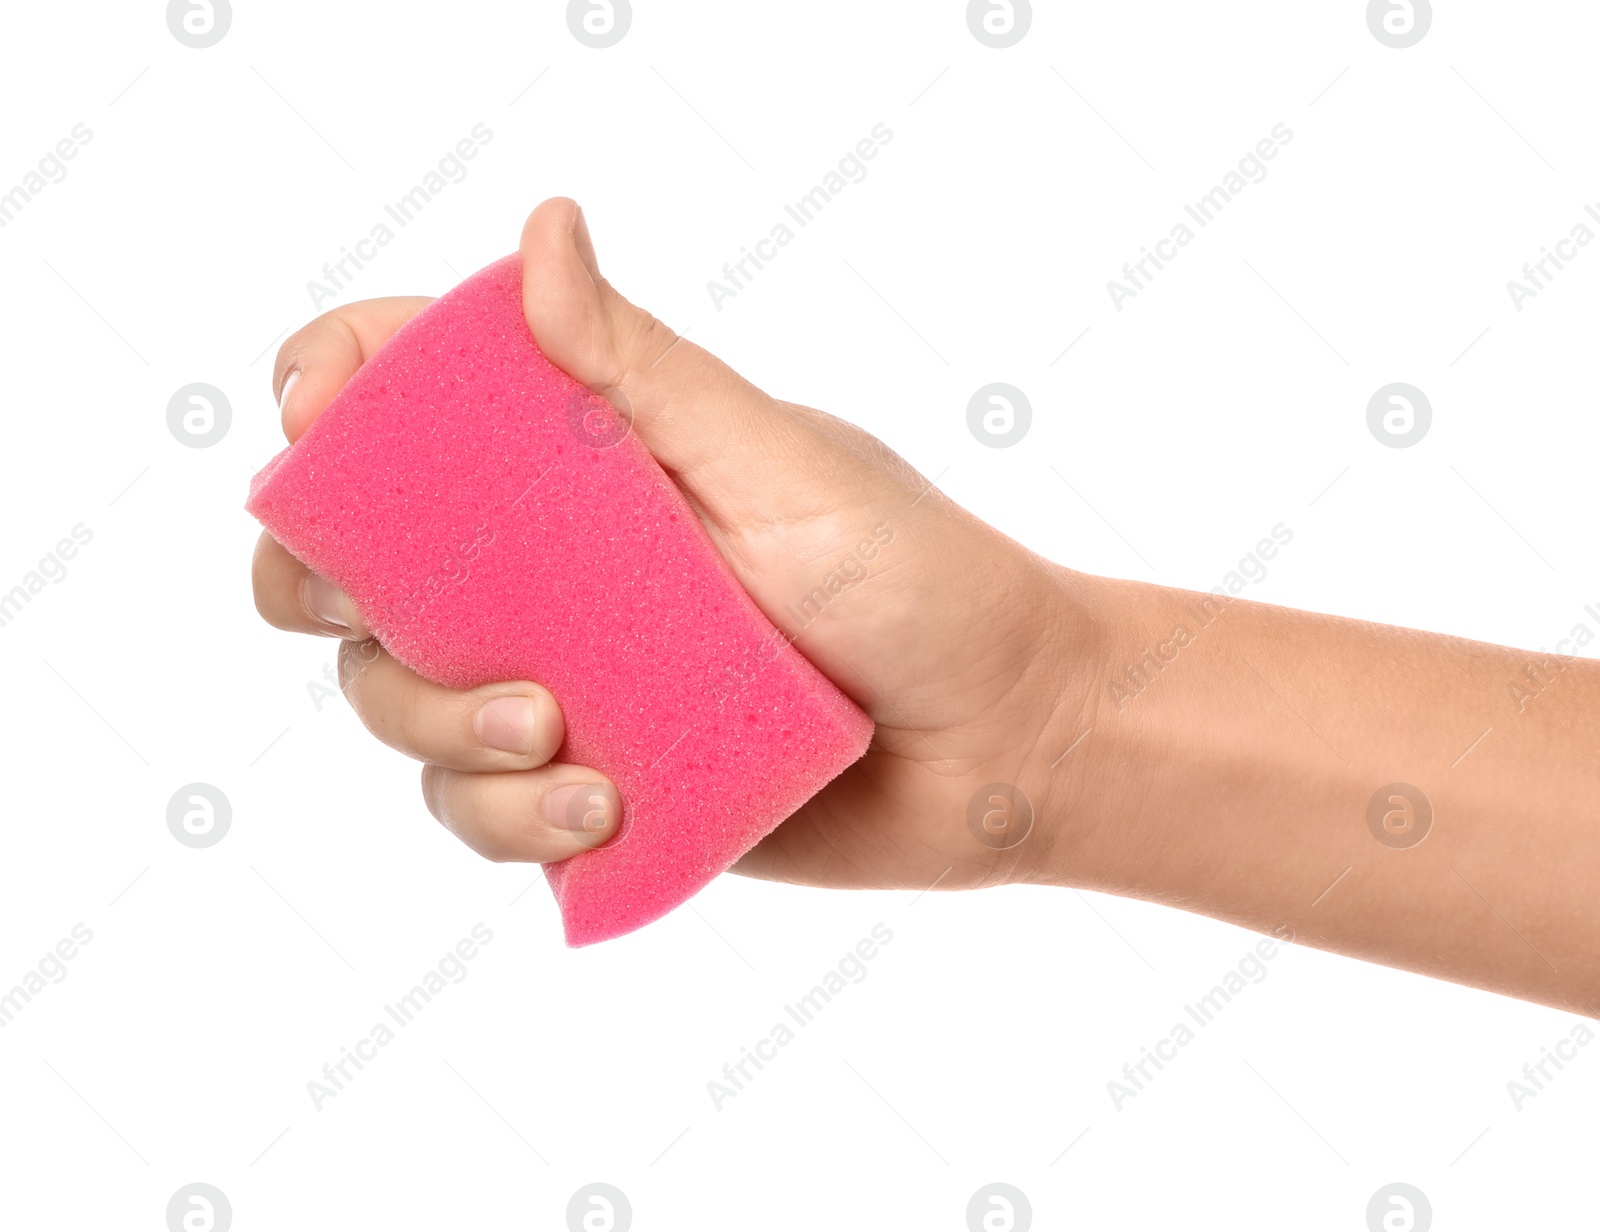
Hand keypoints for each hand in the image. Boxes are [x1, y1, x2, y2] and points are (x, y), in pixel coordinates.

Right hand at [252, 198, 1096, 890]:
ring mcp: (568, 682)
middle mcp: (555, 568)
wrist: (1005, 745)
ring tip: (558, 740)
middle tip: (384, 616)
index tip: (316, 426)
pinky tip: (600, 809)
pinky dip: (508, 819)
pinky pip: (482, 811)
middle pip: (354, 569)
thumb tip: (544, 227)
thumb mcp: (781, 461)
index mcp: (586, 461)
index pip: (409, 404)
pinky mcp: (594, 786)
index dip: (328, 402)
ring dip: (437, 726)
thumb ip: (648, 370)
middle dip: (327, 592)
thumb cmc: (917, 578)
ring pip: (399, 703)